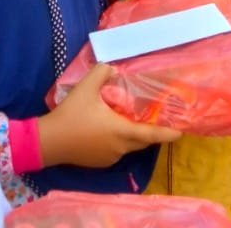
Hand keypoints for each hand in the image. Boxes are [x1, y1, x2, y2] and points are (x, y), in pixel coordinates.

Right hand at [36, 64, 180, 167]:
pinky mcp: (100, 162)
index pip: (151, 134)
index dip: (168, 133)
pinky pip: (116, 151)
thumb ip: (101, 72)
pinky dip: (118, 141)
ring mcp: (110, 157)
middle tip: (154, 120)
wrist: (49, 142)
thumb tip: (111, 66)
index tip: (181, 132)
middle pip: (142, 141)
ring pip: (129, 147)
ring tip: (126, 121)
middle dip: (151, 133)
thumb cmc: (70, 115)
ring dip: (132, 136)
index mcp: (121, 131)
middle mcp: (120, 147)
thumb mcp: (85, 88)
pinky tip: (106, 130)